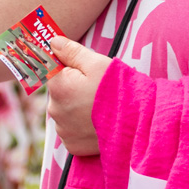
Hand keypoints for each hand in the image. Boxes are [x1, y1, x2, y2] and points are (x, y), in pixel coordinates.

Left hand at [43, 32, 112, 156]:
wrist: (136, 124)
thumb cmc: (118, 89)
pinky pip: (72, 130)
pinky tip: (98, 121)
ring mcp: (63, 130)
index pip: (52, 70)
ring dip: (77, 108)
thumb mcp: (97, 63)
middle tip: (97, 89)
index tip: (83, 71)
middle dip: (73, 88)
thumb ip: (71, 51)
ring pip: (65, 111)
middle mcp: (54, 110)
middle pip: (59, 92)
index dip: (69, 67)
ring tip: (100, 107)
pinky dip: (82, 126)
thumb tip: (52, 42)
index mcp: (58, 86)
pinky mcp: (72, 146)